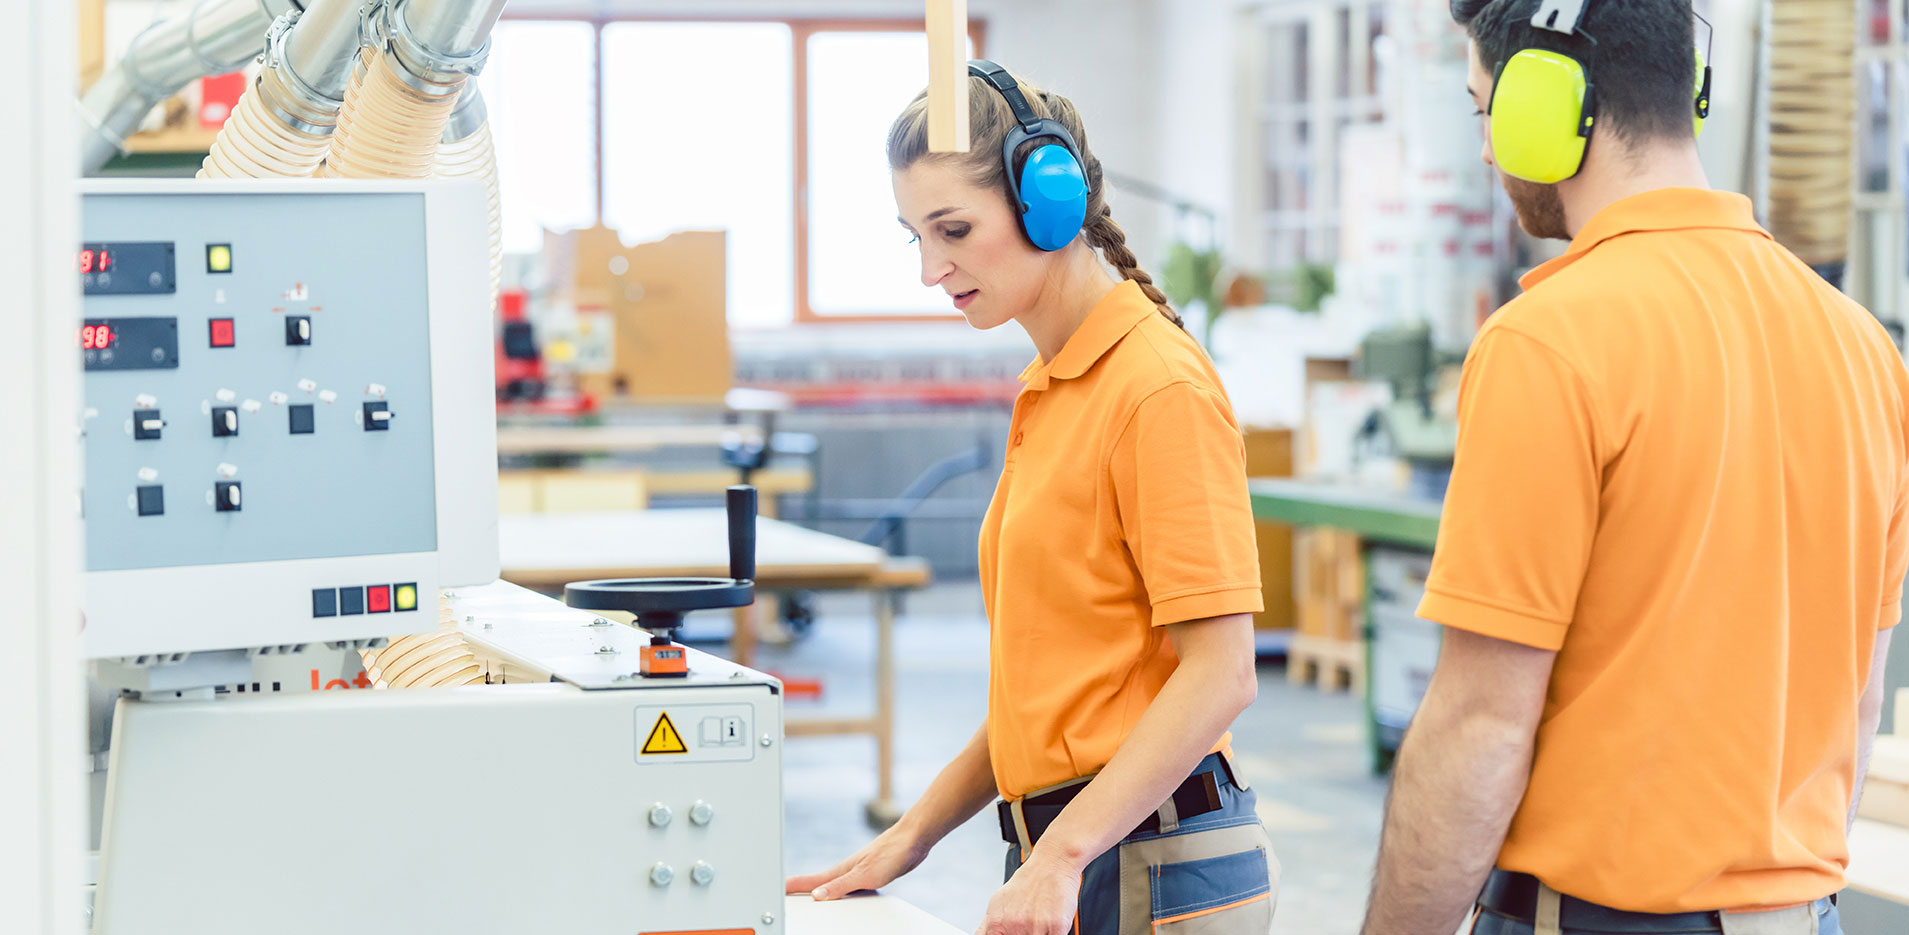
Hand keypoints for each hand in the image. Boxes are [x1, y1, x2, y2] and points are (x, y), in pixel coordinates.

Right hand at [786, 824, 930, 899]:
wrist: (914, 839)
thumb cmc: (892, 852)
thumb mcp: (864, 875)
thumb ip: (840, 886)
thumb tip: (816, 895)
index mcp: (840, 871)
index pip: (809, 881)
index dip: (792, 886)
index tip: (775, 890)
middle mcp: (845, 871)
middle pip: (816, 882)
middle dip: (799, 888)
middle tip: (783, 893)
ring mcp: (856, 871)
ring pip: (831, 884)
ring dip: (817, 889)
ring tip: (804, 895)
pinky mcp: (869, 874)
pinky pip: (846, 886)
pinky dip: (837, 890)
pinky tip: (840, 894)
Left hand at [975, 851, 1080, 934]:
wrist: (1050, 866)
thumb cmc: (1027, 883)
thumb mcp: (997, 902)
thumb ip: (987, 925)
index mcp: (997, 923)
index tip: (1008, 933)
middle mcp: (1015, 926)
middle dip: (1023, 934)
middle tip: (1027, 925)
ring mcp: (1036, 928)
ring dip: (1038, 933)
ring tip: (1039, 922)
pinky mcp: (1056, 927)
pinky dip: (1052, 933)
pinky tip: (1050, 924)